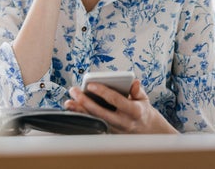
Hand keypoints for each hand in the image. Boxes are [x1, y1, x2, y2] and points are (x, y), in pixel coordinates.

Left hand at [64, 80, 178, 133]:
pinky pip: (93, 123)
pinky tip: (72, 109)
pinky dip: (82, 117)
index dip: (103, 92)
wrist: (146, 129)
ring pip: (94, 120)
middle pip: (101, 112)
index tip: (91, 84)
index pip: (116, 100)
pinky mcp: (108, 132)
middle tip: (74, 91)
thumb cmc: (141, 109)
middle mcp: (123, 122)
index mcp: (134, 111)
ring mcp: (114, 129)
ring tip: (68, 102)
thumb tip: (134, 82)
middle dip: (86, 102)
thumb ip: (137, 90)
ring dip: (80, 112)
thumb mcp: (144, 99)